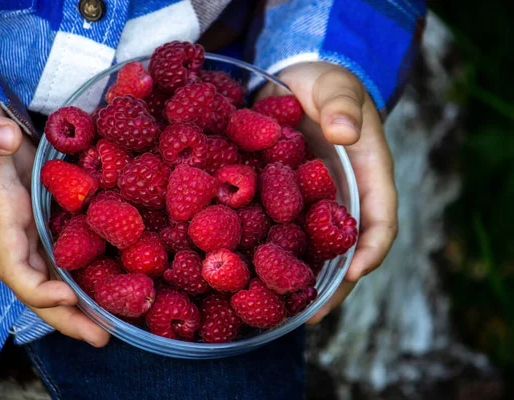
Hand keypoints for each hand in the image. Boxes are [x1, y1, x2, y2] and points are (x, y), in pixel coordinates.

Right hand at [0, 94, 108, 346]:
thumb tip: (5, 138)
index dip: (38, 287)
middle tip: (101, 338)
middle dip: (68, 317)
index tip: (68, 294)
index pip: (14, 268)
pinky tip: (116, 291)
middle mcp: (19, 238)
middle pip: (41, 289)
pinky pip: (72, 259)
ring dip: (83, 307)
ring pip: (59, 280)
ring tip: (113, 328)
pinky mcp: (54, 225)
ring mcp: (37, 235)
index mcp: (2, 221)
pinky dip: (90, 278)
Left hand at [259, 63, 397, 323]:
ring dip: (287, 277)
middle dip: (324, 284)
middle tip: (304, 314)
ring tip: (265, 308)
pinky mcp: (279, 199)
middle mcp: (338, 199)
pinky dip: (258, 249)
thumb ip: (342, 106)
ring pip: (302, 248)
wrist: (297, 80)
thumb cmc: (327, 84)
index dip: (369, 250)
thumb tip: (342, 132)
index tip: (352, 274)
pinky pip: (271, 228)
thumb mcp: (338, 87)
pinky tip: (235, 267)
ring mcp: (307, 203)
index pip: (379, 221)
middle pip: (339, 250)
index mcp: (365, 177)